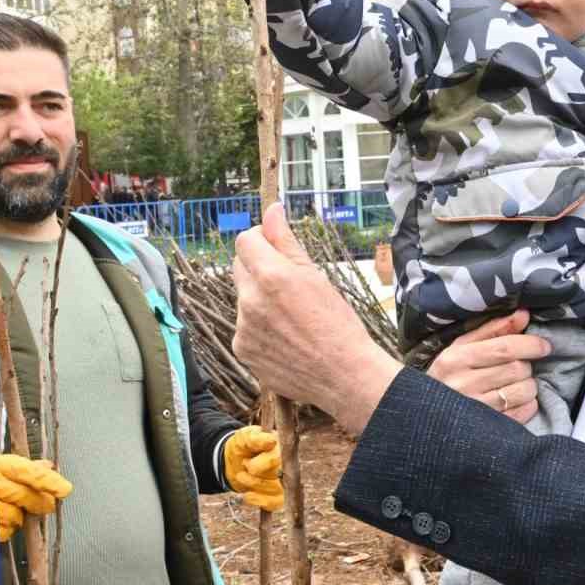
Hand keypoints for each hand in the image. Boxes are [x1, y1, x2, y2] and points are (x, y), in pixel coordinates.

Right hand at [0, 452, 71, 542]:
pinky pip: (5, 532)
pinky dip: (6, 529)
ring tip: (6, 509)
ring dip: (19, 517)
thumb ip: (24, 468)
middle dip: (40, 503)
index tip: (65, 489)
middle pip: (28, 497)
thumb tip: (50, 467)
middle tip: (44, 504)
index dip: (49, 481)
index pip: (29, 472)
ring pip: (18, 518)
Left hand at [223, 426, 283, 511]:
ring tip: (241, 476)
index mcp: (284, 448)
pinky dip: (257, 500)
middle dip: (255, 476)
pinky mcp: (281, 497)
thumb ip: (257, 439)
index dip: (261, 465)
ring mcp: (287, 483)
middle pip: (276, 478)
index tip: (246, 462)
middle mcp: (289, 465)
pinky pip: (273, 504)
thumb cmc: (244, 446)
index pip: (278, 460)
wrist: (236, 462)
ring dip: (253, 485)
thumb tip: (272, 441)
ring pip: (274, 491)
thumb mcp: (245, 438)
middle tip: (244, 465)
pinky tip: (247, 494)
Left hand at [232, 205, 402, 435]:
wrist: (344, 374)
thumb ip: (286, 241)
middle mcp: (251, 300)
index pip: (244, 241)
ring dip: (260, 300)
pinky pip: (244, 327)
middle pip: (240, 267)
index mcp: (271, 276)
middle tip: (288, 284)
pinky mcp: (242, 350)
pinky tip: (285, 337)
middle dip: (259, 268)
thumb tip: (272, 210)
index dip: (260, 240)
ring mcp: (243, 328)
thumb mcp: (316, 275)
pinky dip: (259, 327)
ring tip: (292, 317)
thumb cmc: (338, 323)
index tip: (274, 248)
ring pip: (244, 299)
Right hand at [428, 311, 548, 423]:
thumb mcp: (462, 347)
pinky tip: (515, 400)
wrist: (426, 413)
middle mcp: (464, 384)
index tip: (544, 346)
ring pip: (523, 391)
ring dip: (529, 385)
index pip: (504, 348)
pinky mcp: (488, 428)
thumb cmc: (448, 375)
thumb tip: (523, 315)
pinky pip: (523, 412)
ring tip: (516, 384)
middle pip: (516, 369)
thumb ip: (493, 329)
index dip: (530, 345)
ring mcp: (476, 409)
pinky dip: (528, 404)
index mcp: (456, 359)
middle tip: (519, 367)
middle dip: (526, 365)